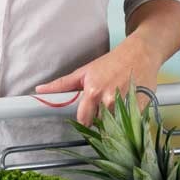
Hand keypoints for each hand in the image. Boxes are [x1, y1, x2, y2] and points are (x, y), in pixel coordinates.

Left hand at [34, 36, 162, 125]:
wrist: (139, 54)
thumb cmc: (110, 62)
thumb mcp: (84, 71)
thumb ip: (62, 84)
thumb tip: (39, 90)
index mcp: (92, 92)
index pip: (83, 119)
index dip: (84, 119)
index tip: (86, 116)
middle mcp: (108, 101)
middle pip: (99, 124)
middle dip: (99, 120)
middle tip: (102, 108)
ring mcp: (125, 106)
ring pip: (114, 125)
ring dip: (113, 120)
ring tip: (115, 105)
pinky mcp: (140, 109)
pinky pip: (130, 122)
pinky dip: (127, 118)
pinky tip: (127, 105)